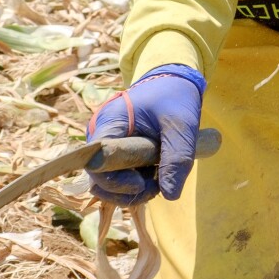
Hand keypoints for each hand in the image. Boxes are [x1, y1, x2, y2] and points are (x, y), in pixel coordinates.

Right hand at [86, 64, 205, 203]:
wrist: (173, 82)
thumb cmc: (174, 97)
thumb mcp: (182, 124)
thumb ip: (177, 157)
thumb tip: (170, 195)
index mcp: (108, 123)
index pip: (96, 164)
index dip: (115, 181)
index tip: (143, 182)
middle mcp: (100, 137)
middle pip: (99, 180)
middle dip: (127, 191)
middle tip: (156, 186)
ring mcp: (107, 148)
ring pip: (109, 184)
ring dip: (133, 191)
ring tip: (160, 181)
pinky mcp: (117, 155)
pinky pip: (119, 179)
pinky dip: (136, 185)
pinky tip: (156, 176)